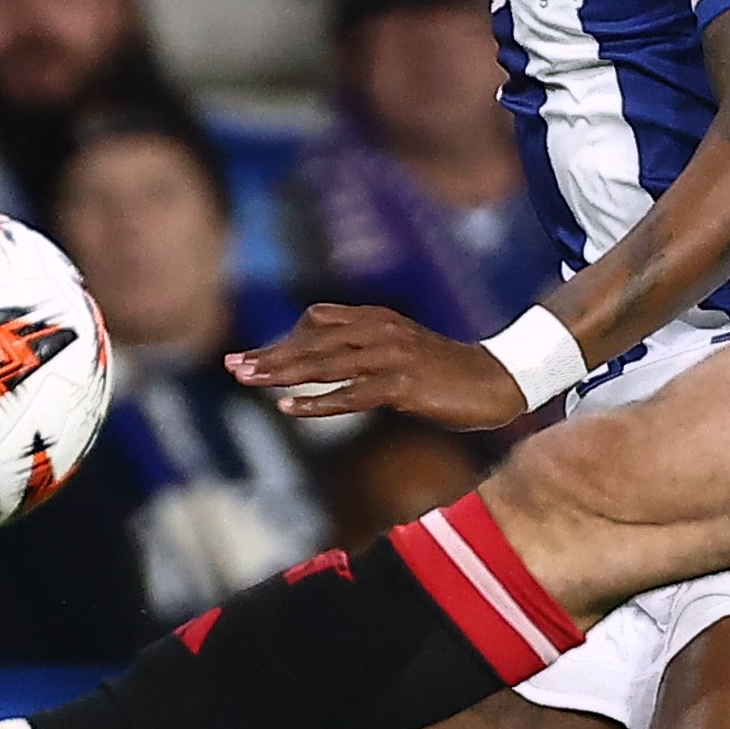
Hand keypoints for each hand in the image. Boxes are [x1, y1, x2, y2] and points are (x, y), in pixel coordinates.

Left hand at [229, 304, 532, 428]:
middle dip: (269, 354)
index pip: (317, 321)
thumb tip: (326, 362)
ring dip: (282, 373)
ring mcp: (392, 356)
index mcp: (378, 319)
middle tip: (232, 366)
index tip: (251, 358)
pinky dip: (318, 401)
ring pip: (325, 363)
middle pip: (312, 340)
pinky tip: (288, 408)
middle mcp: (381, 330)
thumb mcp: (402, 351)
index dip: (283, 340)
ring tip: (247, 381)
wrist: (497, 382)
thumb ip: (365, 352)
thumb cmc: (447, 373)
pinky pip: (351, 394)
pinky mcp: (403, 384)